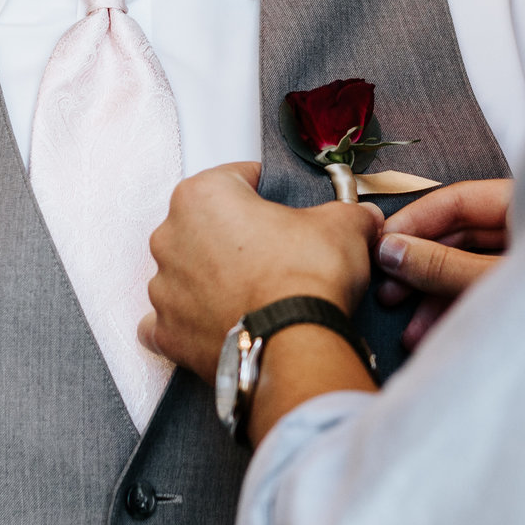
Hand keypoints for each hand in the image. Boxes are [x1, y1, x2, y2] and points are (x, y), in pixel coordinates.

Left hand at [142, 163, 377, 381]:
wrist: (295, 346)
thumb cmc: (306, 278)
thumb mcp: (343, 225)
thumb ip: (347, 212)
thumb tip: (361, 218)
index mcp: (202, 196)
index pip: (236, 178)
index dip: (266, 191)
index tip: (283, 206)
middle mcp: (171, 237)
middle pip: (206, 226)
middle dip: (236, 236)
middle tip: (275, 253)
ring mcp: (164, 288)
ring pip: (187, 273)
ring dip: (213, 279)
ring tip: (256, 292)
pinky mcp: (167, 332)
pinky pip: (171, 321)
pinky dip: (192, 321)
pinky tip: (222, 322)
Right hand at [373, 178, 512, 346]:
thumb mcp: (493, 281)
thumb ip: (443, 266)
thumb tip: (393, 250)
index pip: (459, 201)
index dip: (414, 222)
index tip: (381, 245)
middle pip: (462, 236)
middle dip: (421, 268)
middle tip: (388, 291)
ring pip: (470, 269)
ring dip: (435, 299)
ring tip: (409, 332)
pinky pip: (487, 293)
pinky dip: (460, 311)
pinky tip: (434, 337)